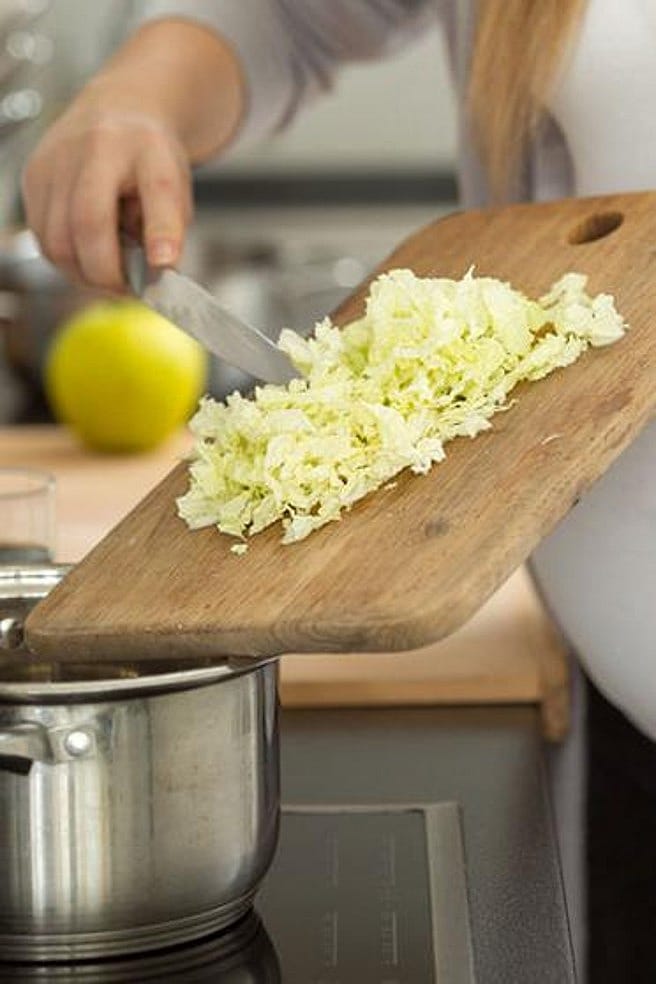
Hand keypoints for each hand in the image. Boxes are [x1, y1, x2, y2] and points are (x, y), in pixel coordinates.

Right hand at [21, 18, 245, 291]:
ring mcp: (57, 159)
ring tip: (107, 272)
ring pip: (57, 241)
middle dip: (107, 272)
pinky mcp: (33, 176)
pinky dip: (65, 260)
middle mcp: (97, 146)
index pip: (157, 189)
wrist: (118, 111)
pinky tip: (85, 254)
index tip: (165, 265)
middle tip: (125, 289)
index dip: (161, 232)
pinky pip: (43, 238)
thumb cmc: (149, 160)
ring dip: (83, 273)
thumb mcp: (176, 189)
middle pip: (89, 223)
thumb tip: (156, 275)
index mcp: (147, 147)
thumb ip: (170, 231)